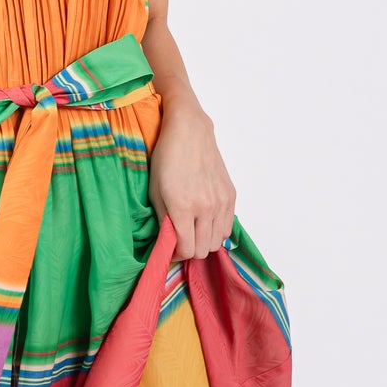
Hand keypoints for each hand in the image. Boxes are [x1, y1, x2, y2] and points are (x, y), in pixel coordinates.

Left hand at [148, 100, 235, 262]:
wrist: (189, 131)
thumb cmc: (166, 158)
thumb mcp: (155, 191)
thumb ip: (163, 221)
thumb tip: (168, 243)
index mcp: (184, 207)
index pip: (186, 250)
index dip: (175, 255)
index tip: (169, 249)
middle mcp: (206, 207)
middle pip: (203, 250)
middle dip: (189, 250)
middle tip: (179, 240)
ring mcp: (221, 202)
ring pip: (217, 242)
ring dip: (204, 242)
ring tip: (192, 231)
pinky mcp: (231, 195)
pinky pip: (227, 227)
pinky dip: (216, 231)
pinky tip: (204, 221)